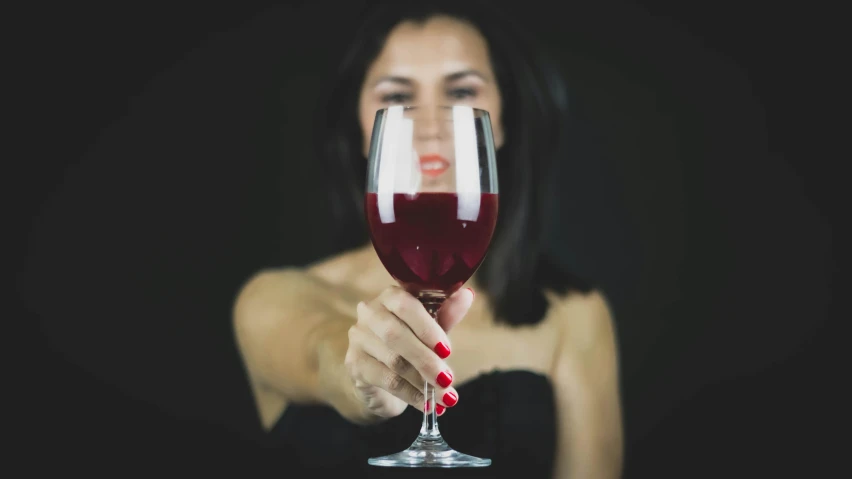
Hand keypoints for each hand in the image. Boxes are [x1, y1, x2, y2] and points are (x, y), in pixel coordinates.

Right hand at [344, 286, 474, 418]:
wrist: (381, 376)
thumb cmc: (410, 344)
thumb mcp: (430, 330)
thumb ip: (446, 315)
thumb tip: (466, 295)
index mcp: (390, 297)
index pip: (404, 304)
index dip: (427, 328)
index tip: (447, 350)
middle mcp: (369, 313)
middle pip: (395, 335)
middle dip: (426, 359)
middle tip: (447, 379)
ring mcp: (358, 338)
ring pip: (392, 360)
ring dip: (422, 382)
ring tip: (444, 397)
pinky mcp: (354, 365)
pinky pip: (386, 381)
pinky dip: (411, 394)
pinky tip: (426, 404)